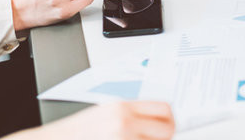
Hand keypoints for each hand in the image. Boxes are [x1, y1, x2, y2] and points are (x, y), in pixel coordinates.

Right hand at [2, 101, 174, 139]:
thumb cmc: (74, 133)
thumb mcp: (105, 115)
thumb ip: (131, 116)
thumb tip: (157, 123)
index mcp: (122, 108)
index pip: (165, 109)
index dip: (170, 120)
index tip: (167, 127)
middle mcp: (124, 122)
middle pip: (167, 130)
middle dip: (165, 137)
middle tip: (157, 139)